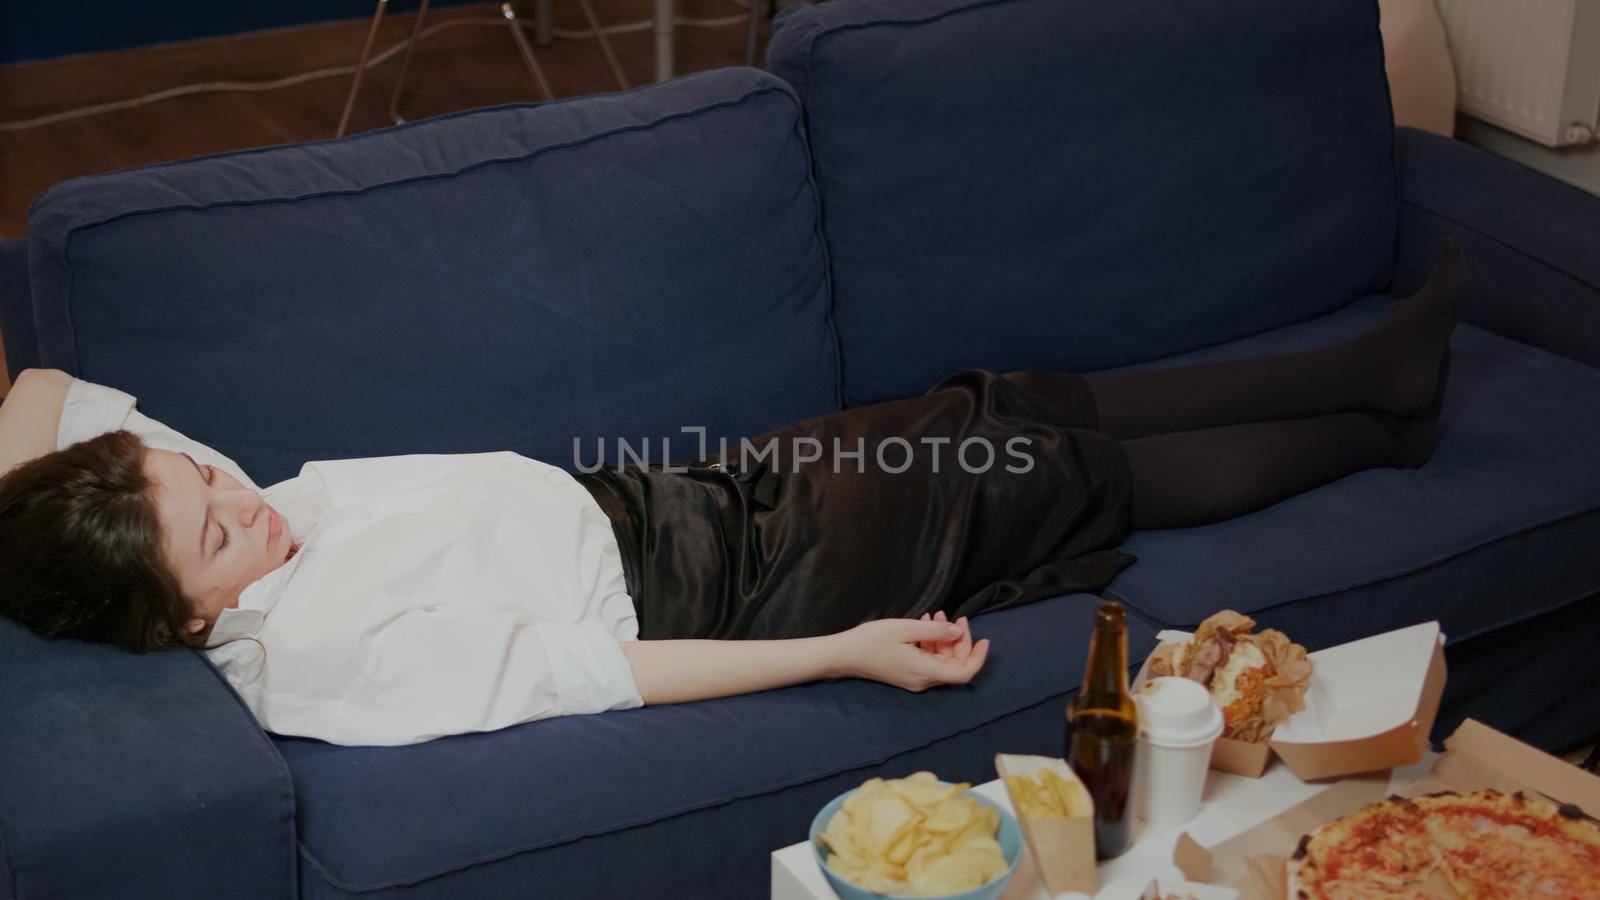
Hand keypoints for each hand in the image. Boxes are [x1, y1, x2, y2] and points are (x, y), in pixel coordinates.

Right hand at [833, 613, 990, 692]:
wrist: (844, 655)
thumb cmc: (871, 640)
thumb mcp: (905, 629)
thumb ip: (934, 631)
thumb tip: (958, 631)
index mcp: (925, 672)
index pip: (964, 673)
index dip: (978, 657)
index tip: (984, 639)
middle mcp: (924, 680)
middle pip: (955, 665)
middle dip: (960, 640)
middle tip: (956, 617)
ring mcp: (915, 679)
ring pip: (942, 660)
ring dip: (944, 638)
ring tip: (937, 614)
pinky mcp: (908, 673)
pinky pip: (929, 660)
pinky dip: (932, 643)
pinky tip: (925, 623)